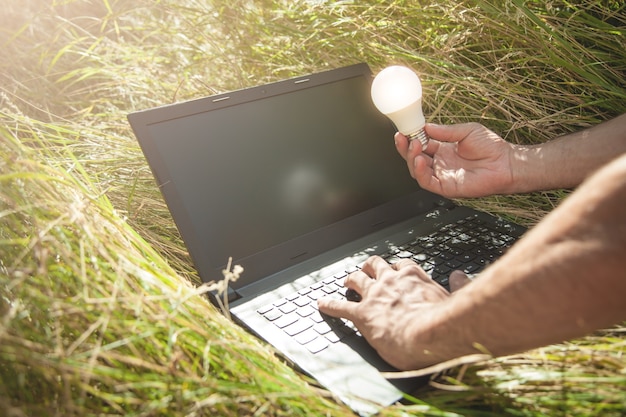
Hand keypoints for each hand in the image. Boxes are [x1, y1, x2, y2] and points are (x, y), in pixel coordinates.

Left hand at [317, 256, 470, 369]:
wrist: (430, 335)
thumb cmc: (445, 321)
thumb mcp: (455, 299)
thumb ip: (458, 286)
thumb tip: (461, 276)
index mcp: (414, 277)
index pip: (402, 265)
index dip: (397, 268)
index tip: (396, 270)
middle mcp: (391, 282)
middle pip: (375, 265)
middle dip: (369, 266)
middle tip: (367, 270)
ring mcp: (375, 296)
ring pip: (356, 279)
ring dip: (350, 280)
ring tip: (346, 282)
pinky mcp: (362, 314)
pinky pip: (340, 306)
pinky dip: (329, 305)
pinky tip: (321, 304)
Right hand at [395, 123, 515, 197]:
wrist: (507, 163)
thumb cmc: (491, 148)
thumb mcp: (467, 131)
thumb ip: (446, 131)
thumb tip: (426, 127)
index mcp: (443, 150)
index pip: (421, 145)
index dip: (411, 138)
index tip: (404, 130)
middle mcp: (440, 164)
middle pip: (415, 158)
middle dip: (406, 148)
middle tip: (404, 138)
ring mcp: (442, 176)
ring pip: (417, 170)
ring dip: (411, 158)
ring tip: (414, 146)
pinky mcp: (447, 187)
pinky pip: (427, 182)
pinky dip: (420, 172)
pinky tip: (420, 160)